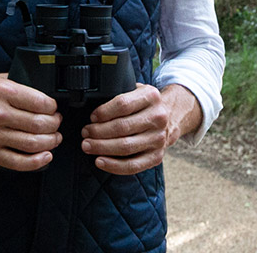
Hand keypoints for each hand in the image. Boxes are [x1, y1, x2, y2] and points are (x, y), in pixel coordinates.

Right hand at [0, 71, 61, 171]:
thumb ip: (21, 85)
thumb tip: (46, 93)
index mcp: (2, 92)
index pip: (40, 102)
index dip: (53, 107)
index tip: (54, 108)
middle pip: (39, 124)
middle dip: (55, 124)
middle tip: (56, 122)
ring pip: (33, 144)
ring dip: (51, 141)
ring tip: (54, 137)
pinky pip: (18, 162)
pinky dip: (37, 161)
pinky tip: (46, 155)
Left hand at [80, 83, 200, 175]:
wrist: (171, 117)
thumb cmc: (144, 104)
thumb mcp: (136, 90)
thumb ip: (120, 93)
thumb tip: (91, 102)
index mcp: (152, 96)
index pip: (123, 104)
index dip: (104, 112)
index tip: (92, 117)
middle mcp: (158, 117)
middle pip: (122, 127)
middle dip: (98, 132)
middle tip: (85, 133)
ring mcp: (159, 139)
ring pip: (125, 147)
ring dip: (102, 148)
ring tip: (87, 145)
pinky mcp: (157, 156)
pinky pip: (133, 165)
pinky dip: (113, 165)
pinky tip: (99, 161)